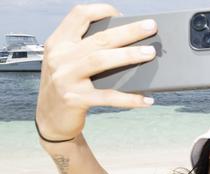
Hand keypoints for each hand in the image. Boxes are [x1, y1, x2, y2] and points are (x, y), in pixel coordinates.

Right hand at [36, 4, 157, 141]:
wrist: (49, 118)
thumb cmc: (67, 85)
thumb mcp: (68, 61)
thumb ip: (87, 49)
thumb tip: (129, 41)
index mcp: (58, 42)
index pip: (79, 15)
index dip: (103, 10)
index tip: (123, 14)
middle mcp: (59, 57)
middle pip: (99, 38)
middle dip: (128, 31)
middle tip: (151, 27)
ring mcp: (65, 78)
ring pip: (101, 60)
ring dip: (129, 55)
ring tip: (150, 53)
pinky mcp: (75, 99)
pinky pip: (108, 96)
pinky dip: (129, 98)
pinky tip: (146, 99)